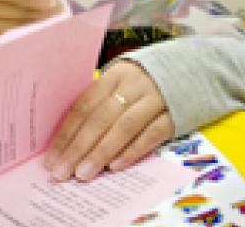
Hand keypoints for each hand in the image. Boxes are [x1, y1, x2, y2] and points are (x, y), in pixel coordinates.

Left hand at [43, 60, 173, 181]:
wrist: (193, 70)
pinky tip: (116, 167)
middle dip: (78, 147)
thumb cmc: (145, 83)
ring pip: (124, 127)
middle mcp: (134, 84)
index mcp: (115, 75)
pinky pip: (151, 135)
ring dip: (101, 152)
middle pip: (101, 118)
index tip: (51, 159)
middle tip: (62, 172)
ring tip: (83, 174)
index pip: (85, 105)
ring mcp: (156, 99)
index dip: (66, 133)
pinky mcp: (176, 115)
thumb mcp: (122, 83)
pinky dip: (132, 151)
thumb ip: (100, 105)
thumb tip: (68, 141)